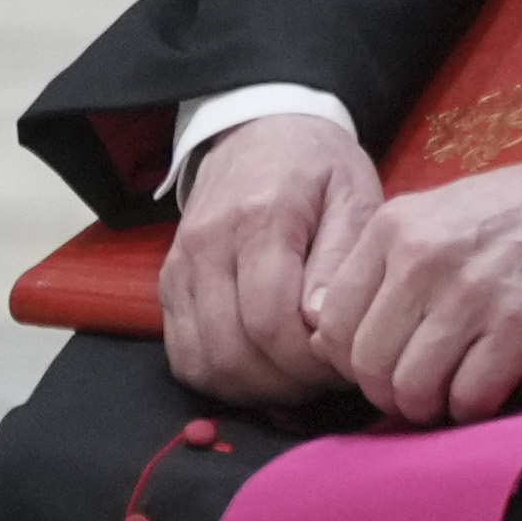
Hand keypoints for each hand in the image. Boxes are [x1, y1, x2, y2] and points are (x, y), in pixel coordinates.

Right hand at [163, 115, 373, 409]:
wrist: (258, 132)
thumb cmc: (317, 166)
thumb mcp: (354, 195)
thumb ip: (340, 259)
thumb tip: (321, 325)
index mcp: (259, 220)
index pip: (271, 321)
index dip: (310, 362)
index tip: (346, 365)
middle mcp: (206, 246)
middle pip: (233, 351)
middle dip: (286, 384)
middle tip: (326, 379)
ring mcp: (179, 267)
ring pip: (203, 362)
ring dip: (253, 389)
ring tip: (296, 378)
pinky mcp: (167, 284)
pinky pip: (182, 356)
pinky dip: (221, 378)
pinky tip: (260, 369)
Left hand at [305, 138, 521, 427]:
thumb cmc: (518, 210)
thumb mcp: (432, 214)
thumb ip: (382, 264)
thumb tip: (333, 332)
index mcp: (391, 229)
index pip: (331, 323)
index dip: (347, 363)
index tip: (376, 369)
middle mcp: (422, 259)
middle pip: (367, 364)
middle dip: (385, 395)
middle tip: (411, 396)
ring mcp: (471, 292)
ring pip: (412, 387)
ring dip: (427, 409)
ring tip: (445, 401)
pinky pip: (471, 395)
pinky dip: (471, 410)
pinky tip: (481, 398)